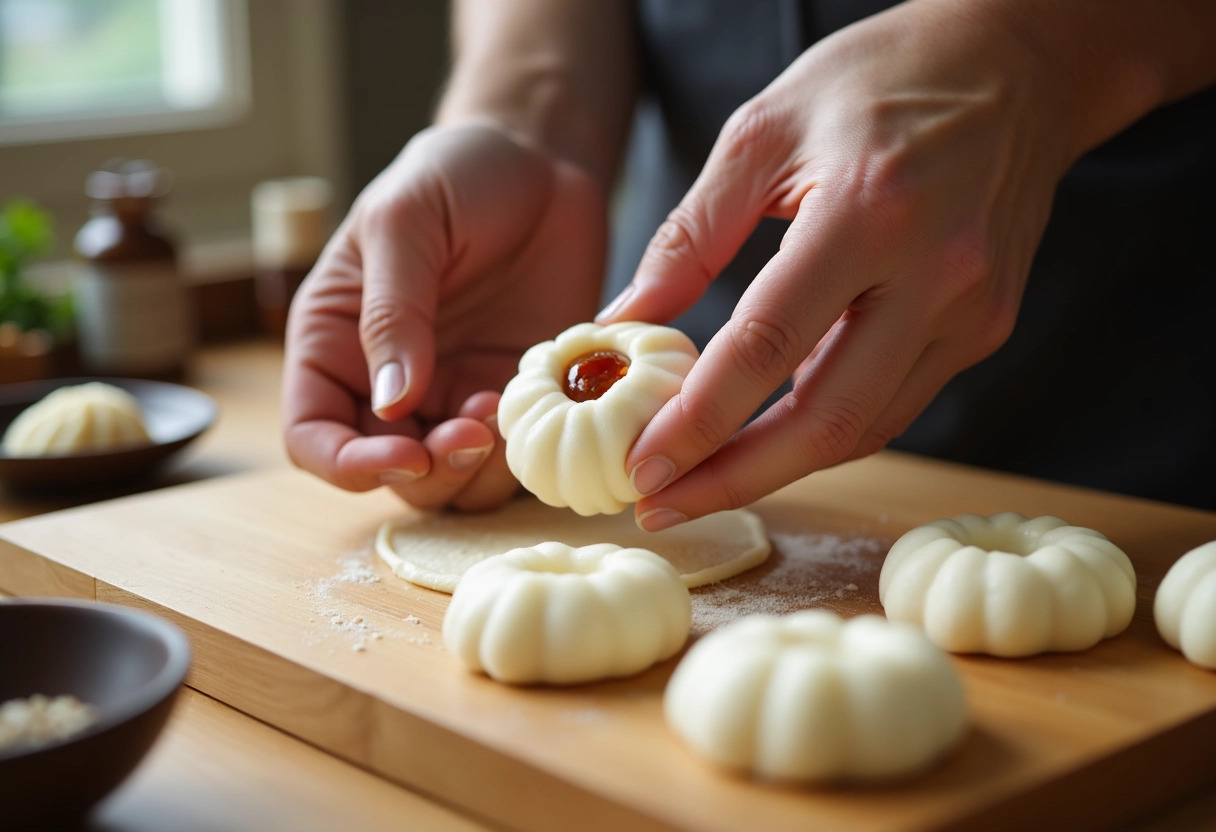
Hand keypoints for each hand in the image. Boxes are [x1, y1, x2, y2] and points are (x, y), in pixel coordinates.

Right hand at [284, 122, 606, 510]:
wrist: (540, 161)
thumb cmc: (455, 176)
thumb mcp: (405, 223)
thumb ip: (391, 311)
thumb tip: (390, 403)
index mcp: (335, 343)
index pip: (313, 435)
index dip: (348, 464)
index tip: (404, 455)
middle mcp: (387, 384)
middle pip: (387, 473)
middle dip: (428, 472)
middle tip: (473, 433)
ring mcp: (452, 394)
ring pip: (452, 481)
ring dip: (476, 471)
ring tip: (501, 410)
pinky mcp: (512, 394)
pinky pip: (509, 456)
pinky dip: (520, 452)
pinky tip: (535, 403)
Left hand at [598, 2, 1072, 528]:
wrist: (1015, 63)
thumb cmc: (879, 78)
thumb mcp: (763, 130)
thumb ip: (690, 235)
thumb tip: (627, 322)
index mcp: (869, 211)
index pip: (767, 346)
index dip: (699, 421)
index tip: (643, 469)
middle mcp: (934, 274)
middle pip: (827, 420)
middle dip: (737, 479)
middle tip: (664, 507)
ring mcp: (972, 310)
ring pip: (867, 427)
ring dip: (780, 467)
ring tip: (704, 483)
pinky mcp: (985, 326)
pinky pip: (895, 400)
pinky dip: (828, 427)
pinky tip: (771, 432)